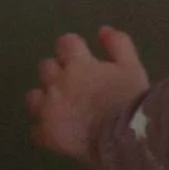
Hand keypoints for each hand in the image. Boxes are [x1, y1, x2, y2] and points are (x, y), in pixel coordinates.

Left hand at [26, 27, 148, 166]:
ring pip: (34, 96)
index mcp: (78, 63)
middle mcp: (57, 82)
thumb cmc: (133, 101)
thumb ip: (119, 45)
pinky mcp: (46, 133)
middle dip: (59, 72)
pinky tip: (63, 132)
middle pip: (46, 67)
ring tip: (65, 109)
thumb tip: (102, 30)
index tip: (85, 57)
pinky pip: (37, 129)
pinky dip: (48, 128)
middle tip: (78, 86)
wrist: (128, 139)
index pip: (66, 43)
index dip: (75, 49)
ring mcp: (48, 108)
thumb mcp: (133, 67)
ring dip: (46, 98)